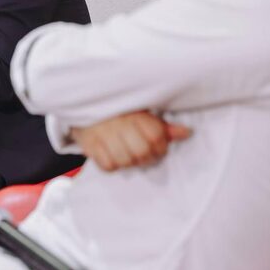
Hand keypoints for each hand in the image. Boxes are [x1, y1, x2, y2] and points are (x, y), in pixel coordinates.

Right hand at [71, 111, 190, 171]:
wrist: (83, 104)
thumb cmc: (117, 112)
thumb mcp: (141, 113)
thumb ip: (162, 126)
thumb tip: (187, 133)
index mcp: (134, 112)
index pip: (156, 136)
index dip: (160, 147)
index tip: (157, 146)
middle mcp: (118, 121)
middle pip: (142, 152)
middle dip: (145, 158)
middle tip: (141, 153)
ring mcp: (102, 132)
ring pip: (125, 160)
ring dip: (128, 162)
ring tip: (126, 154)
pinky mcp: (89, 143)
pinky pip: (108, 165)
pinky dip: (112, 164)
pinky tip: (111, 155)